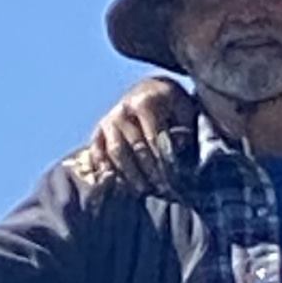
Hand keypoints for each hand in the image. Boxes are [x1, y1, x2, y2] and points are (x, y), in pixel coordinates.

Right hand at [84, 77, 196, 193]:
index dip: (164, 160)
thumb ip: (183, 127)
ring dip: (130, 174)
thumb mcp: (182, 111)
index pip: (154, 137)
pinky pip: (98, 154)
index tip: (174, 178)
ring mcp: (108, 121)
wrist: (147, 92)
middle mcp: (123, 109)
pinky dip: (107, 170)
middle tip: (162, 189)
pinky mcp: (98, 132)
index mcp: (145, 101)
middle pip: (136, 146)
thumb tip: (179, 144)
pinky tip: (121, 185)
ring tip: (143, 189)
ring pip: (116, 151)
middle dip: (149, 171)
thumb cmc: (170, 107)